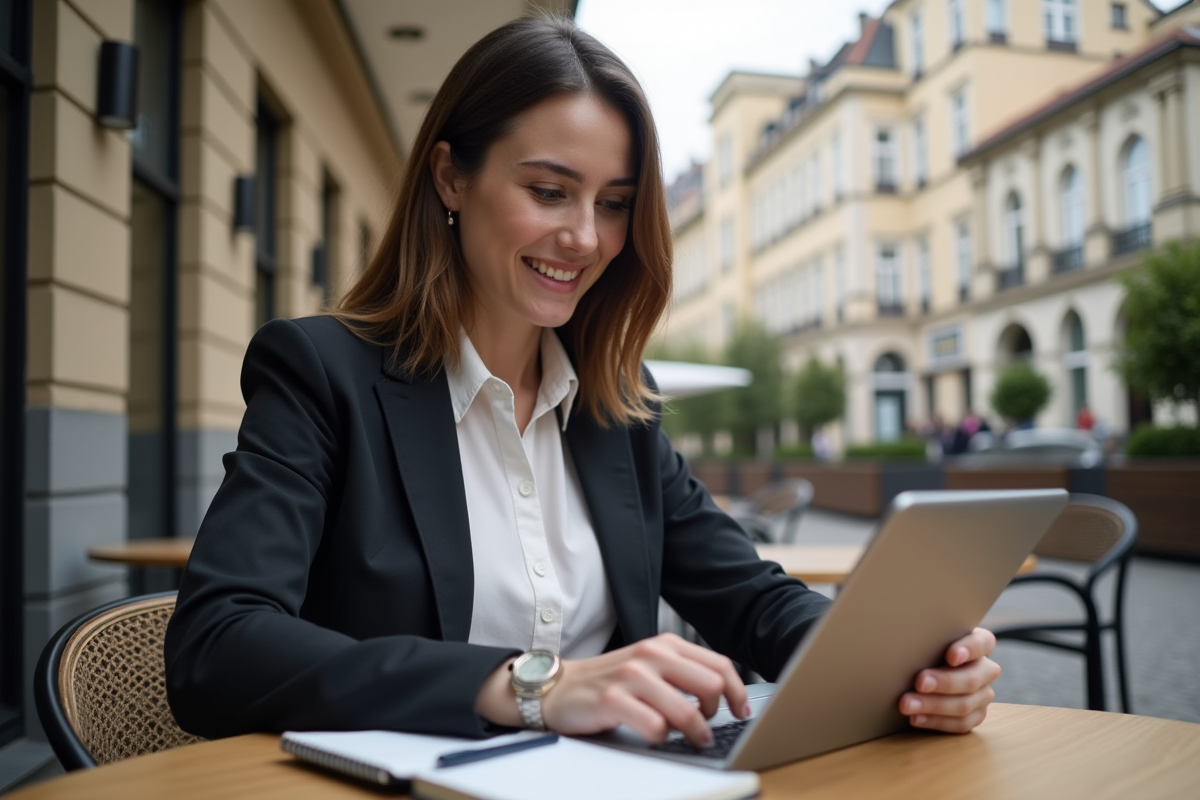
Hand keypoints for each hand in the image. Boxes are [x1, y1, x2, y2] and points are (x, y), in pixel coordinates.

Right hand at [476, 633, 748, 748]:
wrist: (561, 687)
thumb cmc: (612, 680)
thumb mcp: (651, 666)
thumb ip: (684, 673)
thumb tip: (725, 694)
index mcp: (666, 645)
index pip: (719, 665)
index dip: (737, 692)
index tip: (740, 711)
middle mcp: (651, 654)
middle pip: (710, 686)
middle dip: (716, 713)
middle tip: (707, 727)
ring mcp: (631, 676)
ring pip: (686, 711)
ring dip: (694, 733)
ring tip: (690, 740)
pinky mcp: (613, 700)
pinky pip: (655, 727)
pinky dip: (661, 737)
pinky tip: (653, 734)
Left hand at [899, 627, 1000, 732]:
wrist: (923, 673)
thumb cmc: (925, 649)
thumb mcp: (928, 639)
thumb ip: (927, 639)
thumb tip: (904, 638)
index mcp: (980, 644)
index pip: (983, 643)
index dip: (969, 649)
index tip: (951, 656)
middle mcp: (985, 670)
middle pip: (971, 679)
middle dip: (944, 682)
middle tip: (919, 683)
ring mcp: (983, 694)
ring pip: (964, 704)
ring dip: (933, 705)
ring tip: (907, 705)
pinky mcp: (976, 715)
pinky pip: (960, 724)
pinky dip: (935, 721)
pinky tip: (916, 718)